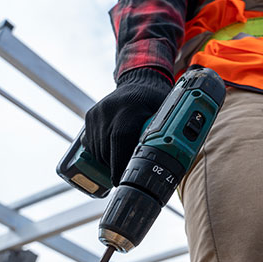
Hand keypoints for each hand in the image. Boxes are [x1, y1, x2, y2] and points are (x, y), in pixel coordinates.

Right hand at [83, 68, 171, 185]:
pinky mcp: (90, 116)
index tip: (123, 181)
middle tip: (127, 177)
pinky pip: (90, 143)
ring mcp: (97, 113)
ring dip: (106, 162)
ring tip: (121, 166)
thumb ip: (165, 133)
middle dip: (114, 167)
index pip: (120, 139)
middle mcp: (109, 110)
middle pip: (106, 149)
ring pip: (96, 149)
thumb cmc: (157, 100)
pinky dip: (99, 154)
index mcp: (130, 108)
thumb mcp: (166, 113)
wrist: (140, 80)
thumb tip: (173, 160)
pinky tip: (111, 156)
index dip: (119, 163)